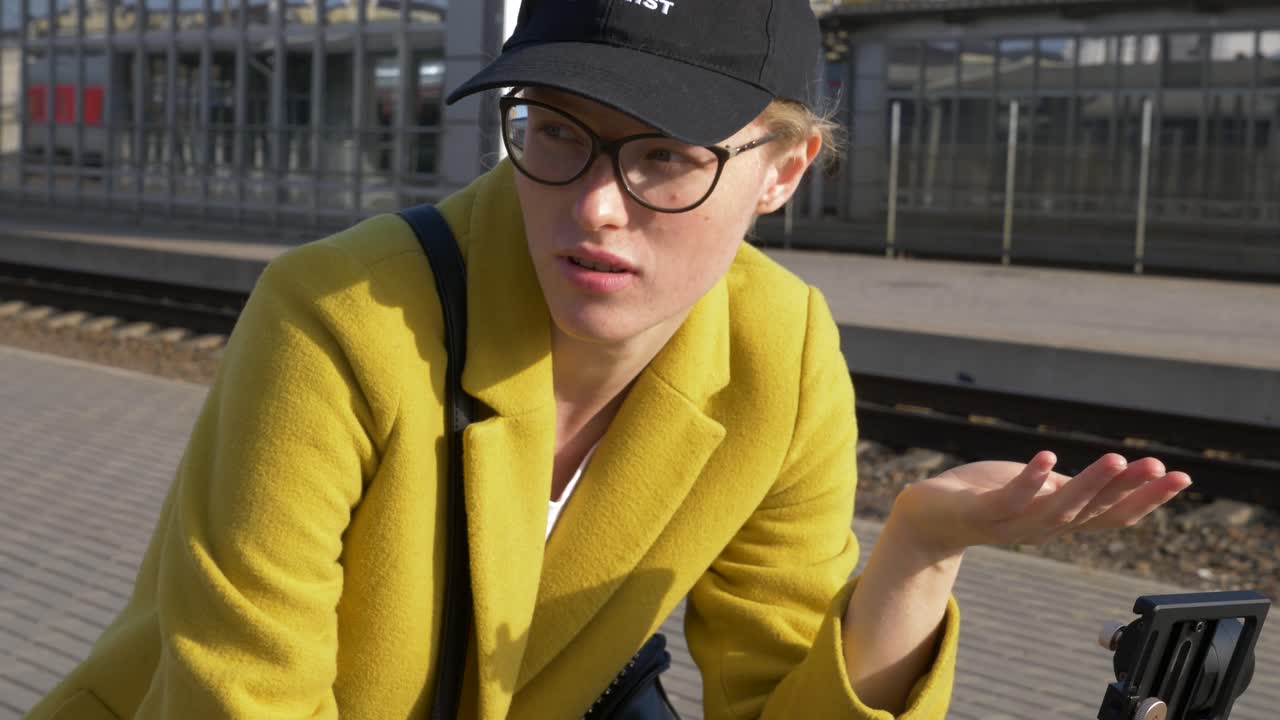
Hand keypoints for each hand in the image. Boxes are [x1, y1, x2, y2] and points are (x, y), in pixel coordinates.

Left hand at [891, 451, 1191, 555]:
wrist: (927, 517)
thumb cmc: (985, 496)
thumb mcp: (1037, 489)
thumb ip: (1071, 488)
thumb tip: (1116, 474)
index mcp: (1060, 521)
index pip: (1112, 515)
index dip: (1147, 499)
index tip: (1181, 477)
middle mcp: (1042, 528)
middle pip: (1093, 512)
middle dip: (1130, 490)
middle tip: (1164, 467)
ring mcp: (1011, 523)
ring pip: (1058, 508)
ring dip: (1089, 484)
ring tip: (1117, 458)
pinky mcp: (980, 513)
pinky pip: (1008, 499)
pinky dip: (1029, 481)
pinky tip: (1047, 458)